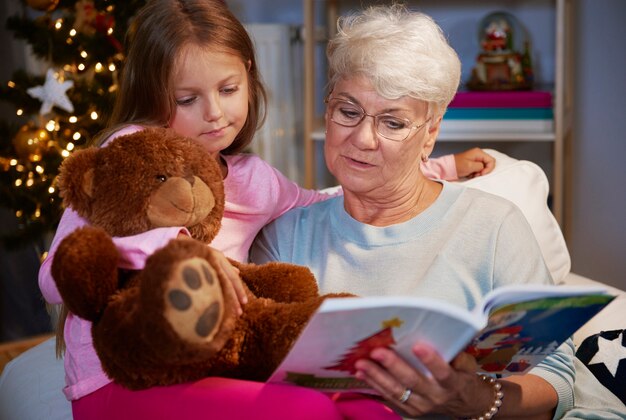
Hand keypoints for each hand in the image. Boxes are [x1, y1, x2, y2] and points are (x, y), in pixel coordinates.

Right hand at [177, 234, 247, 314]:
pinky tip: (207, 304)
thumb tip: (238, 272)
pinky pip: (200, 281)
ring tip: (226, 313)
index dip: (239, 291)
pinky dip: (206, 293)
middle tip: (239, 312)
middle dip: (233, 298)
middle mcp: (213, 258)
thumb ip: (224, 266)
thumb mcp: (212, 257)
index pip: (232, 277)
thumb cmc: (196, 252)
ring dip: (221, 299)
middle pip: (226, 281)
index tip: (244, 304)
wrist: (177, 242)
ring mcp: (202, 262)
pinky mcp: (191, 265)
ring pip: (214, 282)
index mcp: (219, 258)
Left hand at [354, 345, 494, 417]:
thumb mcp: (468, 365)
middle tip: (376, 352)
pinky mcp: (409, 411)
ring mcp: (421, 406)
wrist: (464, 404)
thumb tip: (443, 333)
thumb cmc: (462, 376)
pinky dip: (374, 386)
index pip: (443, 373)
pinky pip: (389, 398)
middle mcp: (436, 397)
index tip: (417, 345)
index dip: (431, 360)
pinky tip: (360, 374)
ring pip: (397, 392)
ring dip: (376, 377)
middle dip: (393, 366)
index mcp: (453, 383)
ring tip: (360, 364)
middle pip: (413, 381)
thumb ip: (457, 353)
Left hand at [454, 148, 494, 177]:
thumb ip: (480, 166)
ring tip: (472, 174)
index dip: (489, 168)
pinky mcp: (472, 165)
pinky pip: (478, 170)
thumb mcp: (470, 166)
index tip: (482, 173)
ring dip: (479, 173)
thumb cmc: (456, 165)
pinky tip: (470, 174)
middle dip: (483, 171)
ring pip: (483, 168)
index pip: (491, 160)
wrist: (448, 168)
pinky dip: (475, 174)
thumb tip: (484, 168)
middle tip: (476, 174)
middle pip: (488, 164)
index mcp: (478, 153)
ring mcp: (475, 160)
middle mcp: (478, 155)